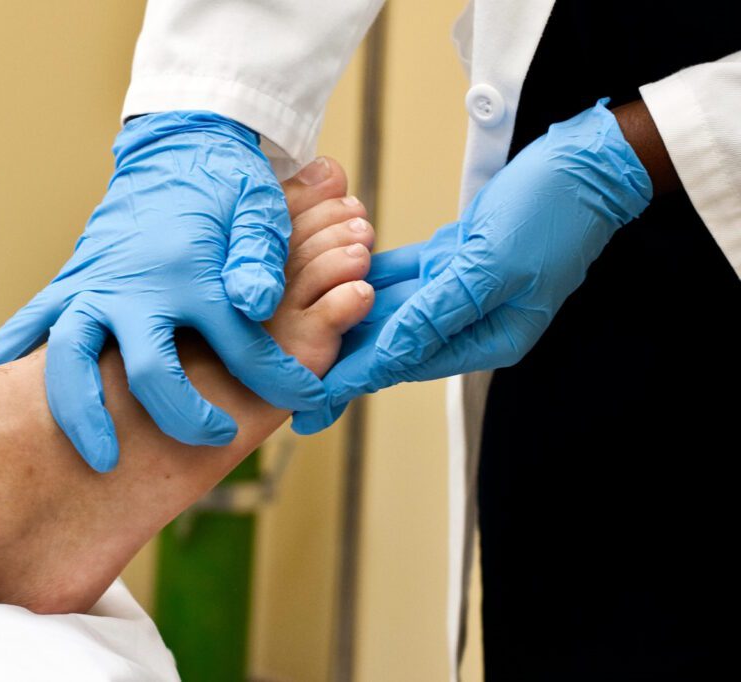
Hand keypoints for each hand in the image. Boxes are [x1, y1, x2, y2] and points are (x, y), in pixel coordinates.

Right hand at [0, 111, 325, 470]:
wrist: (177, 147)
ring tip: (97, 460)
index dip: (278, 378)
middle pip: (145, 367)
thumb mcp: (256, 207)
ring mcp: (95, 287)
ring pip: (70, 358)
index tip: (303, 399)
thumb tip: (255, 303)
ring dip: (80, 412)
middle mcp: (135, 285)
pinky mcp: (71, 287)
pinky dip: (2, 361)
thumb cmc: (223, 183)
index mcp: (189, 271)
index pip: (240, 342)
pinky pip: (28, 329)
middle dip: (179, 414)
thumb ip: (258, 254)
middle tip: (212, 444)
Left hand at [294, 100, 651, 433]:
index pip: (406, 363)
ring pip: (392, 309)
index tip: (309, 403)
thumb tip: (388, 354)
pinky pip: (402, 274)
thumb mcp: (492, 266)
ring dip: (347, 318)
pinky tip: (332, 281)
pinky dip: (368, 276)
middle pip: (392, 343)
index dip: (353, 381)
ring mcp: (463, 288)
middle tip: (288, 381)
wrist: (586, 162)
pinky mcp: (457, 258)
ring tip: (298, 337)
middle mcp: (472, 320)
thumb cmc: (552, 212)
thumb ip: (437, 312)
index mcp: (489, 336)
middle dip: (341, 359)